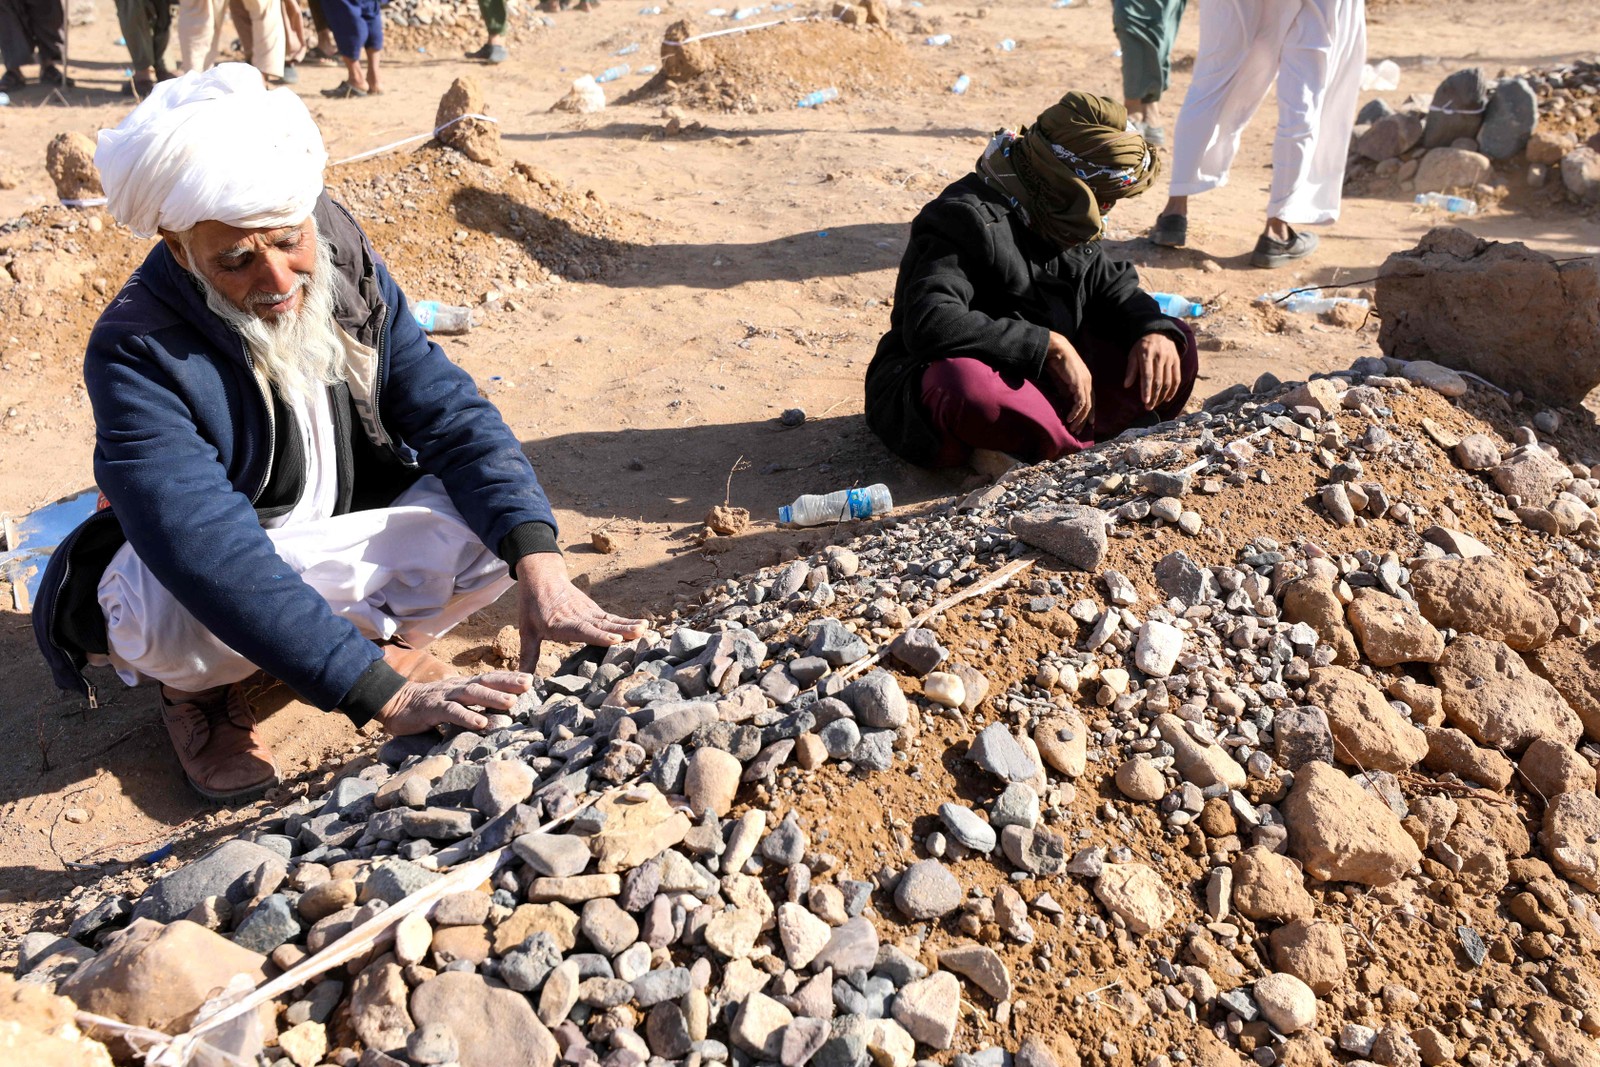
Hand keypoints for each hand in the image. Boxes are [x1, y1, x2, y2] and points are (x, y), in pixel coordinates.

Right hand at [375, 672, 532, 734]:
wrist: (392, 703)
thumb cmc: (424, 707)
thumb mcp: (450, 703)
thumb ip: (468, 706)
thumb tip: (493, 716)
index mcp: (462, 686)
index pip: (488, 678)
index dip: (508, 678)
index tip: (531, 679)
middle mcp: (456, 687)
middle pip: (485, 681)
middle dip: (507, 682)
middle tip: (529, 685)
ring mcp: (443, 696)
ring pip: (471, 694)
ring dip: (492, 697)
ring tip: (511, 702)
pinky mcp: (431, 709)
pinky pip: (451, 712)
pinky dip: (467, 717)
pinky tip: (481, 723)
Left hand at [515, 552, 648, 674]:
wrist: (542, 576)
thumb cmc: (532, 606)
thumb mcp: (526, 631)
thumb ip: (528, 656)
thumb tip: (522, 682)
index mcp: (559, 623)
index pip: (581, 630)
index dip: (598, 635)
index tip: (614, 639)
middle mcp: (577, 617)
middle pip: (601, 624)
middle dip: (620, 630)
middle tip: (639, 634)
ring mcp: (588, 612)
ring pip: (609, 619)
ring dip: (628, 625)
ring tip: (645, 628)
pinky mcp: (594, 610)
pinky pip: (612, 617)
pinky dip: (627, 621)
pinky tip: (642, 625)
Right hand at [1043, 331, 1093, 434]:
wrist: (1057, 350)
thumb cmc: (1058, 363)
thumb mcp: (1063, 381)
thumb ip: (1066, 392)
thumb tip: (1065, 404)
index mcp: (1086, 380)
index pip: (1091, 400)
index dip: (1090, 413)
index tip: (1089, 423)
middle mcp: (1088, 382)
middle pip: (1090, 406)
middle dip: (1085, 420)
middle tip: (1079, 431)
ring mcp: (1085, 384)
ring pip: (1086, 407)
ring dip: (1080, 419)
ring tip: (1073, 429)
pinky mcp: (1079, 385)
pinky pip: (1080, 403)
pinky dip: (1075, 413)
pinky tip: (1069, 419)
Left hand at [1125, 332, 1182, 410]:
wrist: (1158, 331)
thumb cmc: (1142, 345)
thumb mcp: (1133, 354)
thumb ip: (1131, 370)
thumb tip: (1126, 385)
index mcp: (1147, 355)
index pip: (1147, 376)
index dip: (1146, 389)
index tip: (1145, 401)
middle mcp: (1160, 357)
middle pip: (1158, 381)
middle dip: (1154, 396)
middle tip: (1149, 407)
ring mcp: (1170, 359)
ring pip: (1168, 382)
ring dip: (1162, 396)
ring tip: (1156, 404)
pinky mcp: (1176, 361)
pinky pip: (1177, 378)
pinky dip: (1173, 390)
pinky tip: (1167, 398)